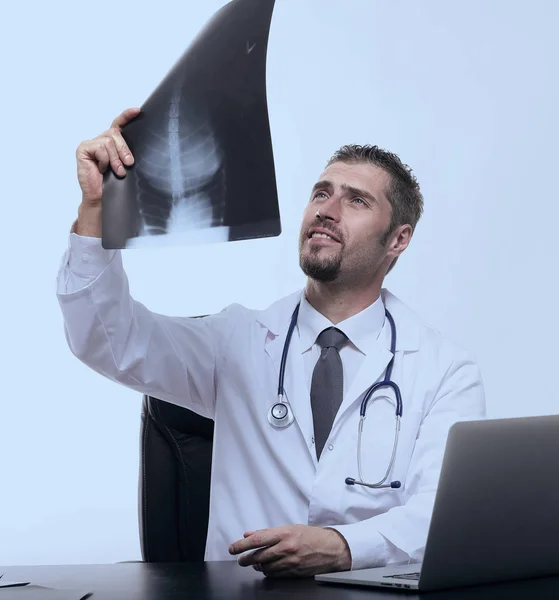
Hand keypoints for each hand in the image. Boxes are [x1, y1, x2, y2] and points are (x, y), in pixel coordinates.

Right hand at [76, 107, 139, 205]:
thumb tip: (132, 152)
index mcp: (111, 143)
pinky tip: (102, 169)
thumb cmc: (113, 183)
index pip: (118, 125)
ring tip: (117, 171)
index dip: (127, 116)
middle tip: (128, 163)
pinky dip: (105, 160)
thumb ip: (125, 154)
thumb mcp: (123, 165)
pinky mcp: (83, 149)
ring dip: (116, 158)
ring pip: (109, 142)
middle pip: (116, 134)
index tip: (137, 111)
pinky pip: (100, 148)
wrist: (102, 198)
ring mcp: (91, 144)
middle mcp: (101, 140)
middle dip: (124, 149)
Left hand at [228, 525, 351, 577]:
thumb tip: (248, 534)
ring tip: (253, 563)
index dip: (242, 545)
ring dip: (256, 566)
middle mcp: (286, 548)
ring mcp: (290, 562)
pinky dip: (267, 572)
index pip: (257, 540)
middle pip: (258, 556)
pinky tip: (265, 569)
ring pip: (265, 567)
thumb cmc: (311, 535)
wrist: (331, 548)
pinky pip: (274, 575)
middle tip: (240, 559)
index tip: (233, 548)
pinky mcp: (293, 572)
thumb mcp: (290, 528)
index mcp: (284, 533)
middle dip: (246, 559)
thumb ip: (268, 532)